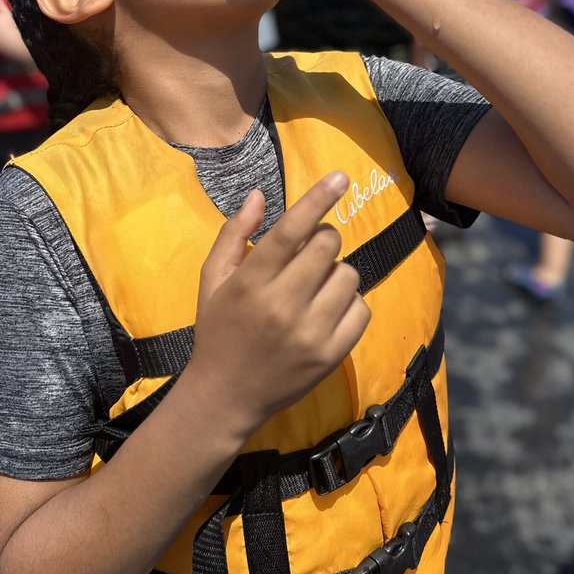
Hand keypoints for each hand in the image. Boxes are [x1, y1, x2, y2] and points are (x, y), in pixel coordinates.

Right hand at [188, 173, 367, 434]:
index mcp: (251, 282)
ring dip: (336, 272)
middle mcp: (282, 305)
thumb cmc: (217, 330)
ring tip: (315, 286)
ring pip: (348, 275)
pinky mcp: (331, 356)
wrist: (225, 396)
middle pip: (328, 246)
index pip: (291, 230)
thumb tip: (260, 195)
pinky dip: (350, 302)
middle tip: (309, 253)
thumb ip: (234, 234)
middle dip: (323, 239)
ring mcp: (310, 333)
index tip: (341, 177)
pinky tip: (327, 310)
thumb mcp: (212, 280)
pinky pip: (361, 309)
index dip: (318, 199)